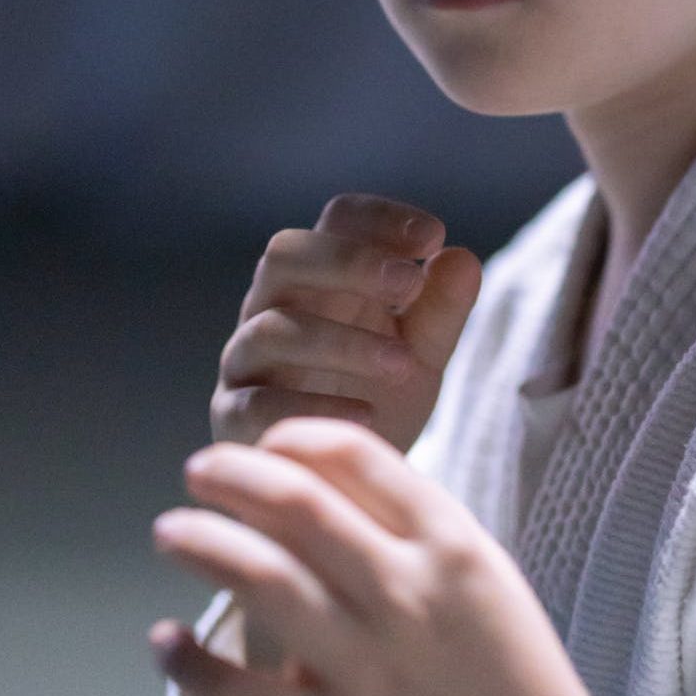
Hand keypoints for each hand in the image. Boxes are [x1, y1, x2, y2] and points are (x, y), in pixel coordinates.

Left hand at [149, 419, 643, 695]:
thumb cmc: (505, 668)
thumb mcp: (480, 571)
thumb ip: (411, 524)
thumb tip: (310, 476)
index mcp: (451, 545)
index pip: (356, 456)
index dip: (293, 438)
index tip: (264, 446)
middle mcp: (409, 595)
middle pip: (298, 505)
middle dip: (232, 477)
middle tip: (199, 471)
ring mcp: (372, 670)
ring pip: (263, 579)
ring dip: (201, 543)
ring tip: (170, 531)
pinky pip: (243, 693)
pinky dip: (191, 663)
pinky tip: (166, 641)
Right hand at [211, 193, 483, 455]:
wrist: (342, 476)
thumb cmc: (378, 396)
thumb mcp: (422, 354)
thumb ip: (441, 310)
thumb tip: (463, 258)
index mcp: (321, 276)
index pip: (338, 219)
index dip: (381, 219)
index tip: (433, 236)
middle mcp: (273, 305)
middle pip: (287, 253)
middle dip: (349, 261)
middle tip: (409, 283)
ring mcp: (246, 360)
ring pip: (274, 328)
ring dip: (344, 341)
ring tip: (403, 364)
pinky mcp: (232, 417)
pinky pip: (257, 402)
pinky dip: (313, 405)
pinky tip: (365, 414)